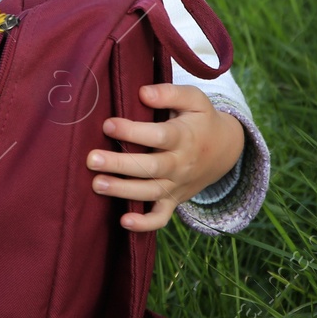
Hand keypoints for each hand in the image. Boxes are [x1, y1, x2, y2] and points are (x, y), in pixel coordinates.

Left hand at [84, 84, 244, 231]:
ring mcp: (177, 185)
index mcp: (184, 137)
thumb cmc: (201, 119)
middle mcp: (180, 164)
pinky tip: (124, 222)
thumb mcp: (194, 100)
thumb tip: (143, 93)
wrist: (225, 150)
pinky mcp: (174, 200)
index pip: (159, 136)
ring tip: (96, 184)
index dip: (133, 131)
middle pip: (150, 167)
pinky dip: (145, 224)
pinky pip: (161, 217)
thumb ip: (169, 93)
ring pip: (151, 192)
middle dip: (120, 165)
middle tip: (91, 159)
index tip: (108, 124)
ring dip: (123, 191)